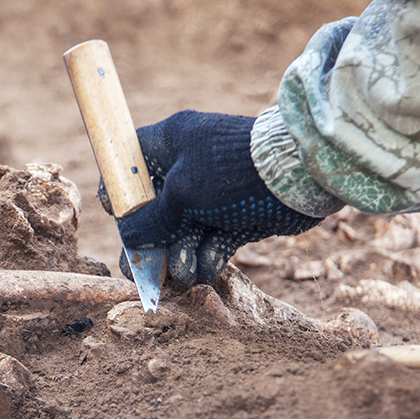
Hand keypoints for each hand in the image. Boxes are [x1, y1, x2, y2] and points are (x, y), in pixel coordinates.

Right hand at [99, 110, 322, 285]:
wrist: (300, 178)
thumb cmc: (233, 172)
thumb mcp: (181, 194)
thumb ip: (149, 219)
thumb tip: (127, 238)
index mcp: (168, 144)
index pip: (128, 166)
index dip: (119, 195)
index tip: (121, 220)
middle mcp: (186, 168)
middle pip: (152, 211)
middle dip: (150, 244)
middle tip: (144, 274)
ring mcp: (210, 195)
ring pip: (181, 233)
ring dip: (180, 257)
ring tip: (186, 274)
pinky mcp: (233, 217)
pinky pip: (208, 242)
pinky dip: (206, 258)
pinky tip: (207, 270)